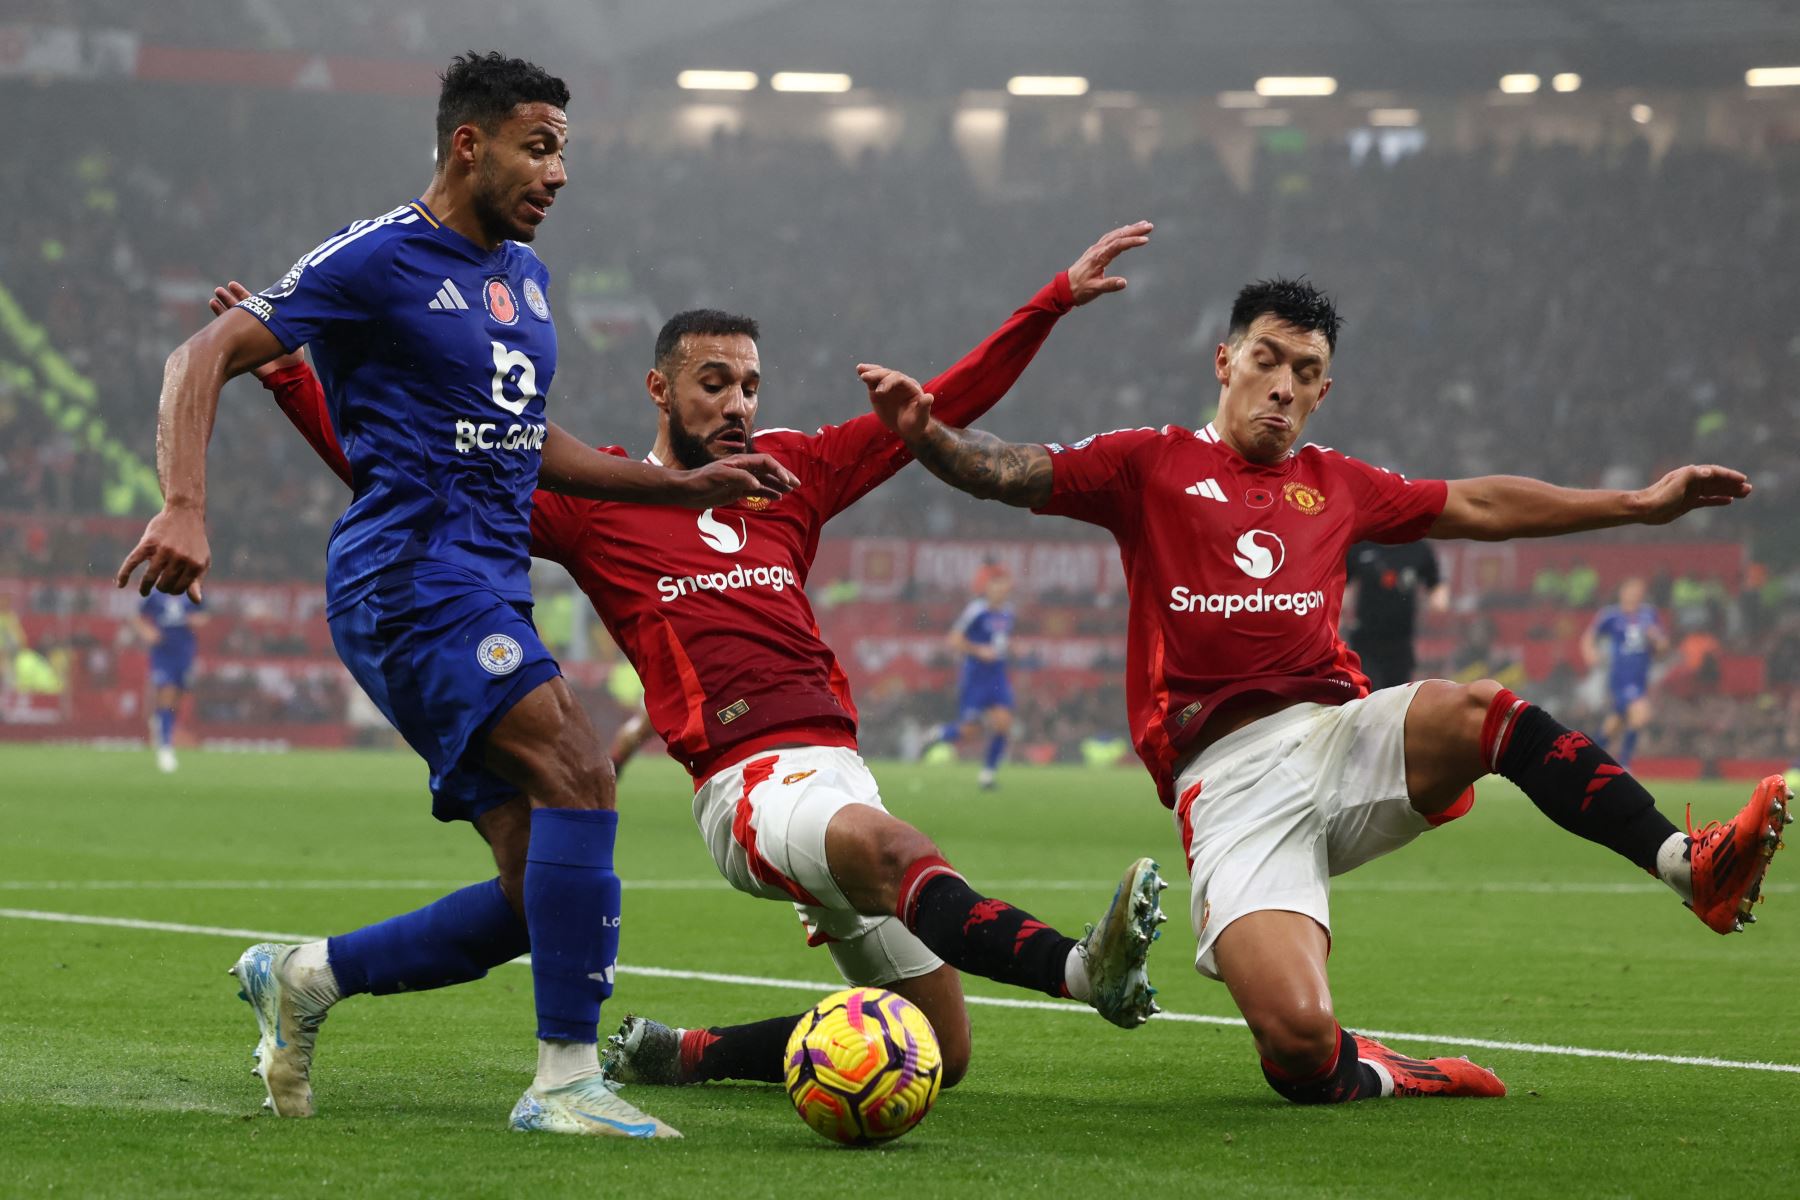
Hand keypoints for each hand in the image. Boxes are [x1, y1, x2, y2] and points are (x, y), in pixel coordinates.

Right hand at [116, 506, 209, 600]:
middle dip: (161, 588)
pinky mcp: (148, 543)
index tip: (172, 587)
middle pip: (164, 585)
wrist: (185, 514)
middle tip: (161, 585)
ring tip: (144, 592)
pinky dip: (124, 574)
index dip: (174, 590)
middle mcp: (180, 558)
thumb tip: (196, 601)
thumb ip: (197, 581)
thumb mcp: (201, 561)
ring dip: (145, 587)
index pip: (180, 589)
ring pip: (149, 577)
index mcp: (195, 565)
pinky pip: (133, 562)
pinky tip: (120, 585)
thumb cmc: (194, 542)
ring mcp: (164, 550)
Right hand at [210, 282, 304, 379]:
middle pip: (239, 310)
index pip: (252, 305)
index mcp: (265, 322)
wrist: (285, 375)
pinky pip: (227, 334)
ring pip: (231, 320)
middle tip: (219, 290)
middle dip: (229, 299)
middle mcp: (253, 328)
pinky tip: (214, 313)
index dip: (242, 295)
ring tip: (214, 298)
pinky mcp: (239, 347)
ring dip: (222, 309)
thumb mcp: (291, 333)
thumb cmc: (290, 356)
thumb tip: (286, 303)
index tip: (231, 284)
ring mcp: (244, 337)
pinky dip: (220, 323)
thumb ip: (286, 320)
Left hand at [676, 453, 797, 506]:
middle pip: (768, 470)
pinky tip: (777, 498)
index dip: (778, 470)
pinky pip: (757, 491)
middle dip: (783, 476)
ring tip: (790, 491)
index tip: (787, 480)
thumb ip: (739, 478)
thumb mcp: (719, 476)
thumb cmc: (700, 480)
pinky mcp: (736, 491)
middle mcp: (743, 469)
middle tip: (796, 485)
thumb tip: (758, 484)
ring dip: (778, 485)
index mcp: (740, 462)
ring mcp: (741, 480)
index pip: (765, 462)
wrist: (686, 491)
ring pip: (765, 481)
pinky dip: (768, 493)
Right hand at [858, 363, 933, 440]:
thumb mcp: (921, 418)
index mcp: (911, 387)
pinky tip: (859, 370)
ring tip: (860, 370)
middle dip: (877, 376)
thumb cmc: (916, 423)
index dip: (889, 382)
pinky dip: (867, 375)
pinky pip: (873, 381)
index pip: (899, 379)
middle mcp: (900, 383)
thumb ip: (924, 407)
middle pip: (888, 374)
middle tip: (865, 378)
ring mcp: (890, 385)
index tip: (879, 392)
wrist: (908, 427)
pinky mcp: (880, 390)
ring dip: (871, 371)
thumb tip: (929, 397)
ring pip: (881, 374)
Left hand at [1066, 220, 1153, 305]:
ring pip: (1114, 234)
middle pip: (1118, 235)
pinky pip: (1110, 237)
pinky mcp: (1096, 251)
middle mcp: (1098, 250)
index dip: (1132, 241)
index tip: (1146, 239)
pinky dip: (1121, 232)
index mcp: (1099, 258)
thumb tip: (1124, 282)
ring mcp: (1096, 249)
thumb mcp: (1094, 290)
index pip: (1118, 245)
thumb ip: (1109, 286)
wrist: (1064, 288)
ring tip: (1143, 224)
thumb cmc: (1079, 290)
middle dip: (1135, 230)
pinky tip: (1127, 230)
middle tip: (1150, 225)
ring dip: (1129, 229)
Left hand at [1633, 464, 1750, 524]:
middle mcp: (1692, 481)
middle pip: (1717, 481)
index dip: (1729, 475)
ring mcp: (1690, 492)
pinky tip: (1728, 501)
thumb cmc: (1660, 495)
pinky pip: (1706, 500)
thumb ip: (1692, 474)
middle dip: (1733, 484)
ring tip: (1745, 494)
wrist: (1645, 509)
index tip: (1743, 479)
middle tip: (1749, 489)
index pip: (1714, 472)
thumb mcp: (1676, 483)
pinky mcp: (1687, 503)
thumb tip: (1707, 470)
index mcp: (1690, 474)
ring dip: (1729, 491)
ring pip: (1714, 491)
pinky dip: (1718, 500)